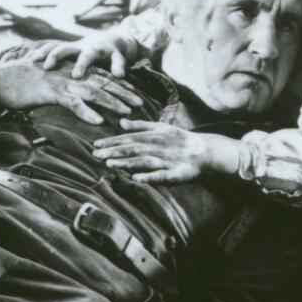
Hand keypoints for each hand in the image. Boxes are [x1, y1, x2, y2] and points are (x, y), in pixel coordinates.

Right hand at [0, 59, 142, 125]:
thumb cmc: (20, 84)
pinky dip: (86, 111)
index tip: (133, 94)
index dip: (117, 85)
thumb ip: (61, 88)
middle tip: (140, 103)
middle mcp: (68, 74)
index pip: (99, 77)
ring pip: (92, 91)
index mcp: (69, 71)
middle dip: (122, 92)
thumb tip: (73, 97)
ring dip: (112, 102)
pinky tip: (99, 121)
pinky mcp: (50, 91)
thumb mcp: (45, 84)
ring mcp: (60, 81)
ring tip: (127, 112)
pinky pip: (72, 102)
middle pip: (101, 82)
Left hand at [27, 31, 139, 78]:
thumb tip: (36, 73)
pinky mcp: (117, 53)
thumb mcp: (75, 58)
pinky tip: (118, 75)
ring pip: (90, 54)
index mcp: (71, 49)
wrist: (118, 41)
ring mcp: (100, 48)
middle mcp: (83, 46)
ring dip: (82, 63)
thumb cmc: (90, 54)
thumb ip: (60, 66)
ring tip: (76, 75)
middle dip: (55, 56)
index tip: (30, 60)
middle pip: (65, 48)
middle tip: (46, 67)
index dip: (41, 52)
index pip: (52, 47)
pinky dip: (118, 67)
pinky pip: (118, 60)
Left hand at [93, 121, 239, 182]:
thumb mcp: (161, 128)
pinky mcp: (175, 173)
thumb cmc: (180, 140)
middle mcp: (157, 147)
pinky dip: (149, 177)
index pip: (129, 139)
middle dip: (114, 152)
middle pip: (133, 149)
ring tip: (110, 164)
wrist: (206, 152)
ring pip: (143, 161)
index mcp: (153, 137)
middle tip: (96, 155)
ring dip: (127, 163)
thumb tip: (121, 122)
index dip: (112, 142)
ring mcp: (166, 160)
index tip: (96, 145)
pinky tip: (136, 179)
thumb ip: (141, 126)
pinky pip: (161, 176)